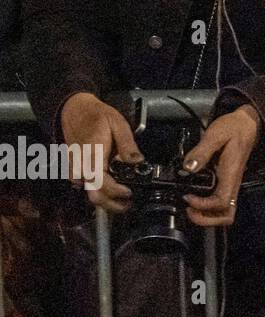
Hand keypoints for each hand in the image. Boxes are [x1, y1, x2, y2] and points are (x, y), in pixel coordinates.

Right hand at [59, 92, 142, 213]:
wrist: (74, 111)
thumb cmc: (97, 116)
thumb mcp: (118, 124)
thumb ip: (127, 144)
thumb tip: (138, 161)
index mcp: (92, 154)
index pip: (100, 181)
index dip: (115, 192)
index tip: (130, 193)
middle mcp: (81, 166)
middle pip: (93, 195)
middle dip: (112, 205)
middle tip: (129, 204)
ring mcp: (75, 170)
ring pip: (90, 193)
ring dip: (107, 201)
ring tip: (125, 200)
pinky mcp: (74, 171)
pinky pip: (86, 187)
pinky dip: (99, 192)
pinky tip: (113, 190)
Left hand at [181, 105, 260, 226]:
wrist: (248, 124)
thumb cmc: (234, 128)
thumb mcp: (216, 134)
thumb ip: (202, 150)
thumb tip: (188, 168)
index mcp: (231, 174)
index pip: (221, 202)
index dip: (203, 205)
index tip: (188, 197)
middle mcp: (233, 184)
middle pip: (226, 216)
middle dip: (206, 219)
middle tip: (189, 209)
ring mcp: (231, 185)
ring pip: (224, 213)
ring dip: (207, 216)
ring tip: (190, 206)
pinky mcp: (227, 183)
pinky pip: (220, 204)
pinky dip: (207, 207)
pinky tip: (195, 196)